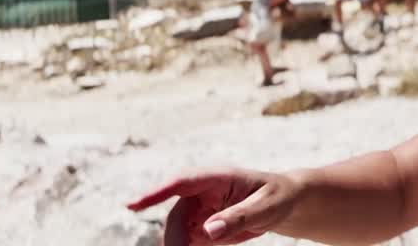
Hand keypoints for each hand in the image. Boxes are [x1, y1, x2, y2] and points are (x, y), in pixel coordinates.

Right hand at [127, 168, 303, 244]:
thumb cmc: (279, 196)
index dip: (155, 193)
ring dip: (178, 245)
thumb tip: (208, 230)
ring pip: (178, 231)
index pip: (181, 182)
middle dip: (174, 238)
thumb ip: (239, 216)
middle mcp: (204, 192)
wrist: (286, 203)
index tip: (132, 205)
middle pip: (177, 216)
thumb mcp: (267, 206)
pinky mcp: (203, 228)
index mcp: (218, 177)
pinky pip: (187, 242)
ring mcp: (201, 210)